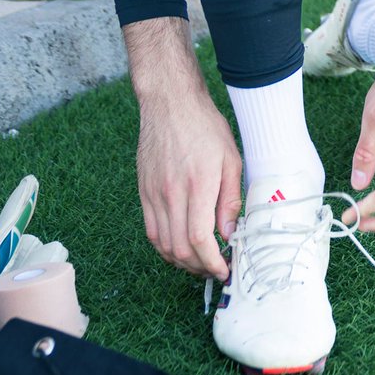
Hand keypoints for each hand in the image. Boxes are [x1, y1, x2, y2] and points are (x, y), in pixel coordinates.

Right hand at [136, 88, 241, 278]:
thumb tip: (229, 233)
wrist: (170, 104)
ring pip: (163, 245)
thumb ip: (230, 199)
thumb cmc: (205, 126)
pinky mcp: (143, 192)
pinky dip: (164, 247)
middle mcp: (172, 194)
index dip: (212, 262)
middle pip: (180, 249)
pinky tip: (179, 247)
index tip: (224, 270)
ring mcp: (154, 194)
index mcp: (198, 185)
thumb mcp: (231, 158)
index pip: (200, 239)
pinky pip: (151, 231)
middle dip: (199, 268)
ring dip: (181, 262)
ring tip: (199, 262)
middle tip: (215, 268)